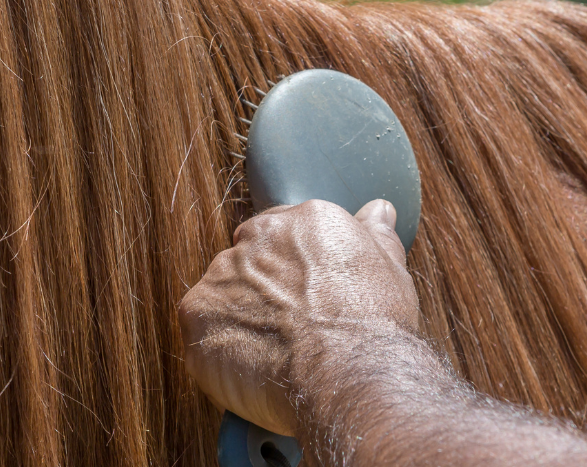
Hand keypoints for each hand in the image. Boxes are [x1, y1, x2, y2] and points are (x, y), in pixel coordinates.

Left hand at [178, 199, 418, 435]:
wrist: (348, 375)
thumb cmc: (373, 330)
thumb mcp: (390, 271)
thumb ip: (376, 235)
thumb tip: (377, 210)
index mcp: (306, 221)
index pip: (284, 235)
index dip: (292, 272)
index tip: (302, 298)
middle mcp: (259, 237)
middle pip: (248, 260)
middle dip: (261, 290)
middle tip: (287, 329)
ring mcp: (223, 272)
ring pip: (222, 294)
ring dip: (238, 318)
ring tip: (271, 354)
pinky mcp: (196, 312)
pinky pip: (200, 329)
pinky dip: (217, 350)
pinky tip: (249, 368)